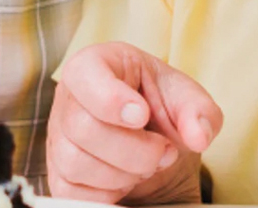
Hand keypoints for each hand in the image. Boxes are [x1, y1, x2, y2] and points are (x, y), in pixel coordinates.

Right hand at [48, 43, 221, 204]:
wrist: (152, 141)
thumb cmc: (161, 109)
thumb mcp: (186, 100)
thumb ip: (198, 111)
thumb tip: (198, 136)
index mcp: (95, 64)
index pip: (85, 75)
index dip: (111, 98)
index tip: (142, 115)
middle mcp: (68, 99)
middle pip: (83, 127)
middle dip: (134, 149)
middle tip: (163, 149)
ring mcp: (58, 138)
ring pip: (76, 163)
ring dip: (124, 173)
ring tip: (148, 164)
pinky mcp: (58, 175)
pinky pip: (73, 193)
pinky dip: (108, 193)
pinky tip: (127, 179)